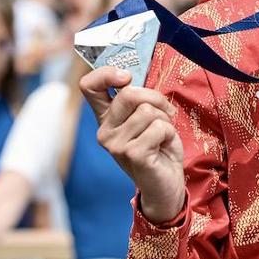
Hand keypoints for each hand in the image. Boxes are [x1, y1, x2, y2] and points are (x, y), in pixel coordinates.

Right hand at [80, 66, 185, 223]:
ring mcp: (115, 144)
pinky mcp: (132, 154)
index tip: (126, 77)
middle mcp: (104, 131)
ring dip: (165, 121)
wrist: (166, 185)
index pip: (88, 85)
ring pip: (148, 111)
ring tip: (162, 137)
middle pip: (129, 94)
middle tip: (165, 114)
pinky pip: (159, 127)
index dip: (106, 73)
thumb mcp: (147, 118)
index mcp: (106, 118)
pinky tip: (164, 147)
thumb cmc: (159, 148)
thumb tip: (135, 76)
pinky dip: (170, 134)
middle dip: (156, 99)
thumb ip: (139, 99)